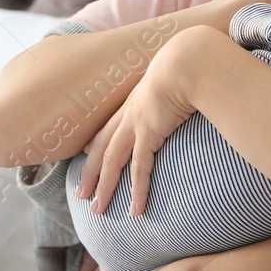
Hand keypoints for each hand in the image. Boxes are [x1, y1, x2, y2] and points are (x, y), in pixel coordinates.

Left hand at [74, 30, 201, 215]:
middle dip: (89, 173)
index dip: (96, 142)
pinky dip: (137, 191)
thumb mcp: (178, 76)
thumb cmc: (189, 64)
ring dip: (104, 188)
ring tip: (97, 210)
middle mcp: (129, 114)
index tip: (86, 154)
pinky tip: (135, 210)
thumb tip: (189, 88)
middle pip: (101, 148)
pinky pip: (139, 170)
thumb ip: (178, 86)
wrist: (189, 59)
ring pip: (111, 163)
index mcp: (135, 101)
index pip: (109, 126)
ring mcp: (135, 124)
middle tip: (80, 194)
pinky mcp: (148, 134)